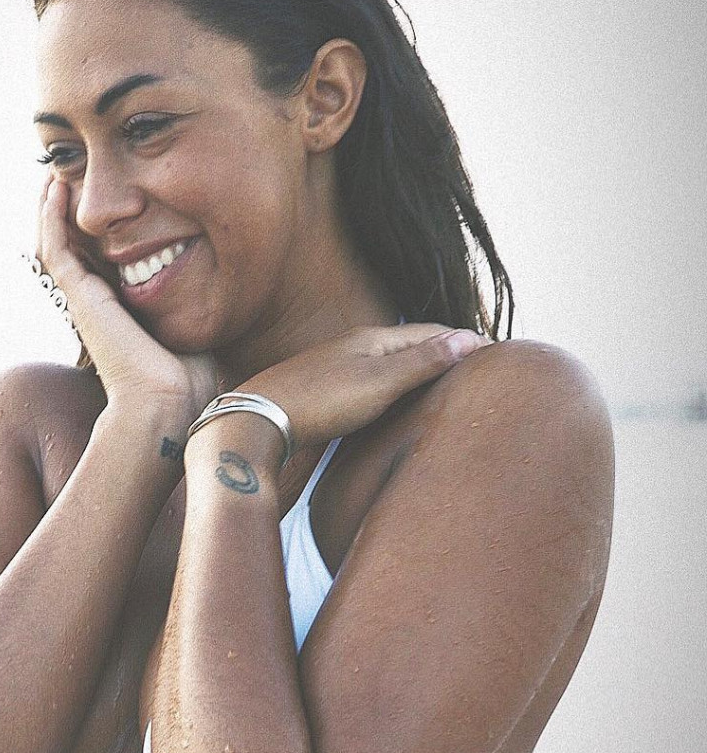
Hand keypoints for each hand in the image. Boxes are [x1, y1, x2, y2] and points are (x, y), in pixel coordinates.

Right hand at [32, 177, 218, 422]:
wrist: (168, 404)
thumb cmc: (187, 380)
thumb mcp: (192, 328)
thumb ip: (193, 304)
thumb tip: (217, 286)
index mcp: (119, 312)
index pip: (98, 262)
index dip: (95, 230)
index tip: (103, 201)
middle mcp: (95, 305)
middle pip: (71, 250)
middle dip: (68, 213)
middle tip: (67, 176)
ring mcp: (84, 301)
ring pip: (54, 246)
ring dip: (51, 210)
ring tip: (54, 176)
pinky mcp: (80, 298)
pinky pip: (55, 249)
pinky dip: (50, 218)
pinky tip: (54, 189)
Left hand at [239, 323, 491, 448]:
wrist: (255, 421)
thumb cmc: (318, 402)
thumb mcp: (377, 383)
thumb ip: (421, 362)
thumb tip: (467, 338)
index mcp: (371, 339)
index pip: (430, 331)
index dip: (463, 341)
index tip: (496, 351)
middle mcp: (354, 348)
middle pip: (410, 346)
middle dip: (443, 352)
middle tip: (478, 366)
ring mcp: (337, 369)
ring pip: (390, 365)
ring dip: (419, 371)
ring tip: (446, 384)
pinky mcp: (324, 393)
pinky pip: (372, 384)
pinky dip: (396, 389)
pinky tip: (396, 404)